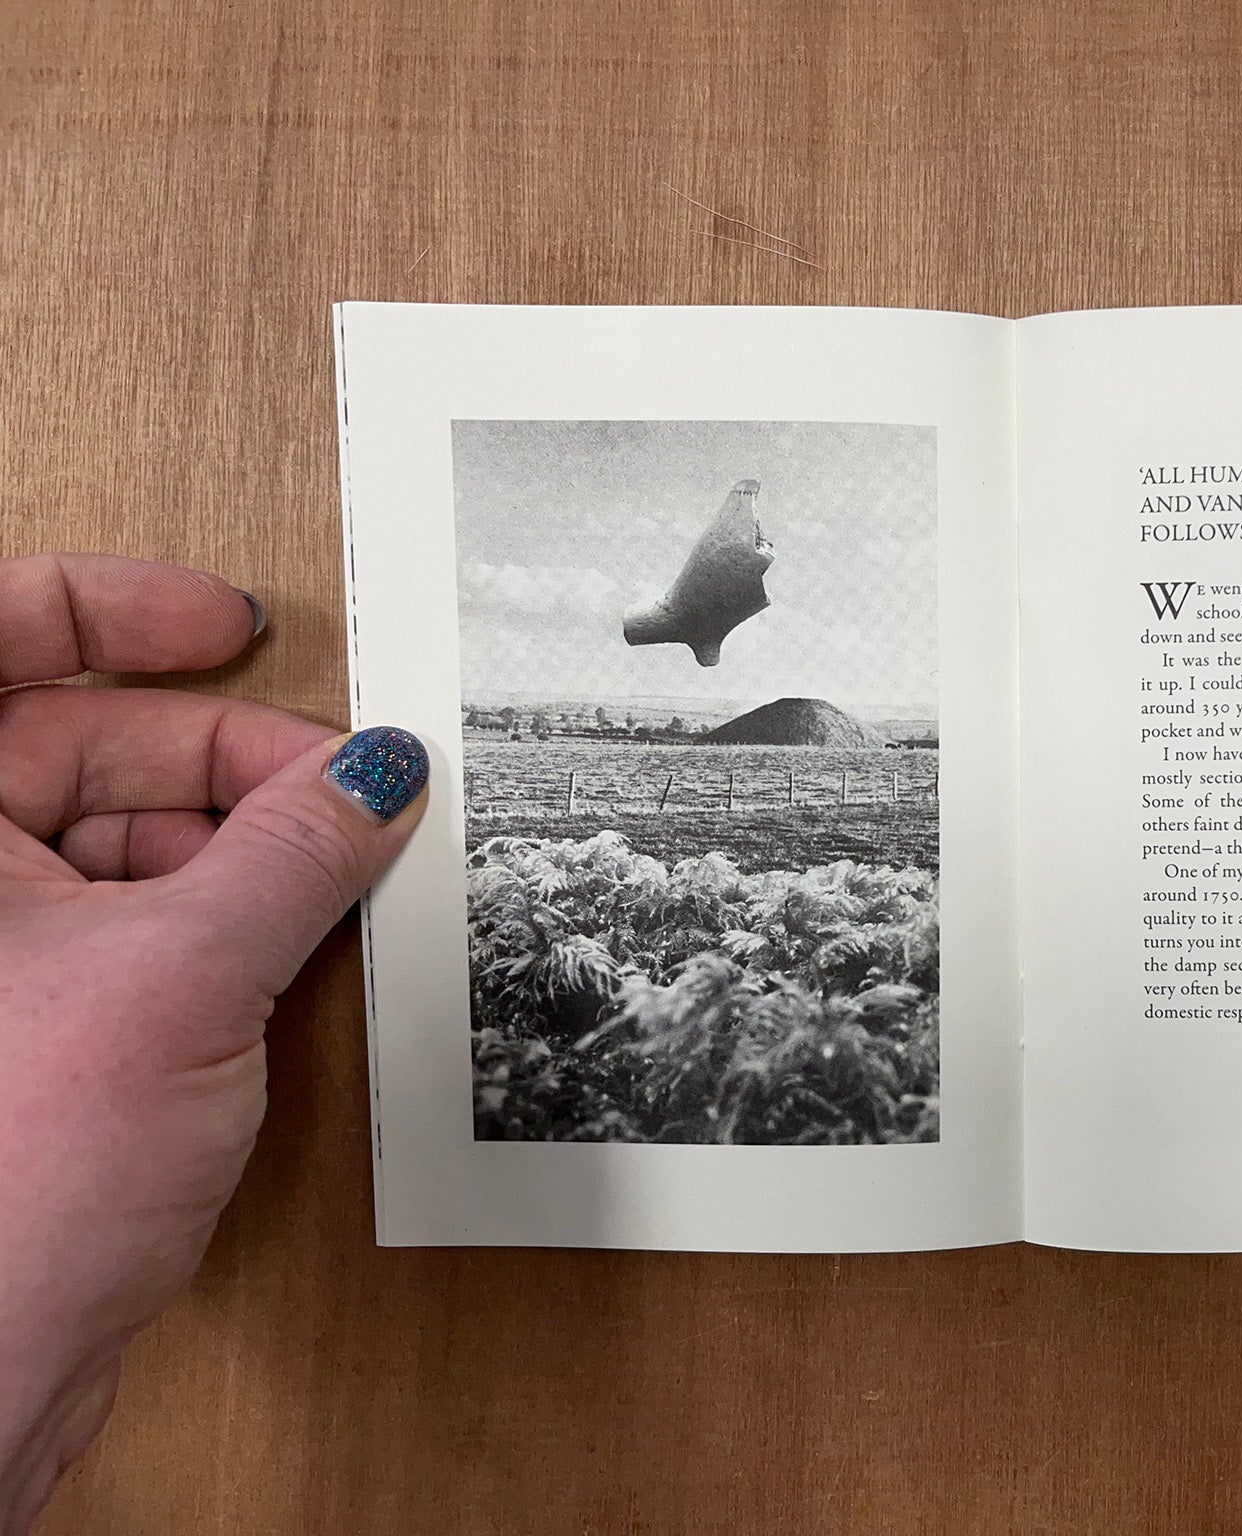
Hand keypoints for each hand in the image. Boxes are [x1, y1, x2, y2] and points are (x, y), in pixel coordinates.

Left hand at [0, 556, 427, 1531]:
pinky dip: (217, 913)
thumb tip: (374, 774)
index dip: (107, 607)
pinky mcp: (35, 1018)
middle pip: (75, 742)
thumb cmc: (9, 1183)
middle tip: (337, 790)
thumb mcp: (185, 979)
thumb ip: (293, 853)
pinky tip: (290, 942)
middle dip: (219, 755)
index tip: (229, 624)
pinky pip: (134, 915)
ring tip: (331, 877)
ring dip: (233, 844)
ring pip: (116, 834)